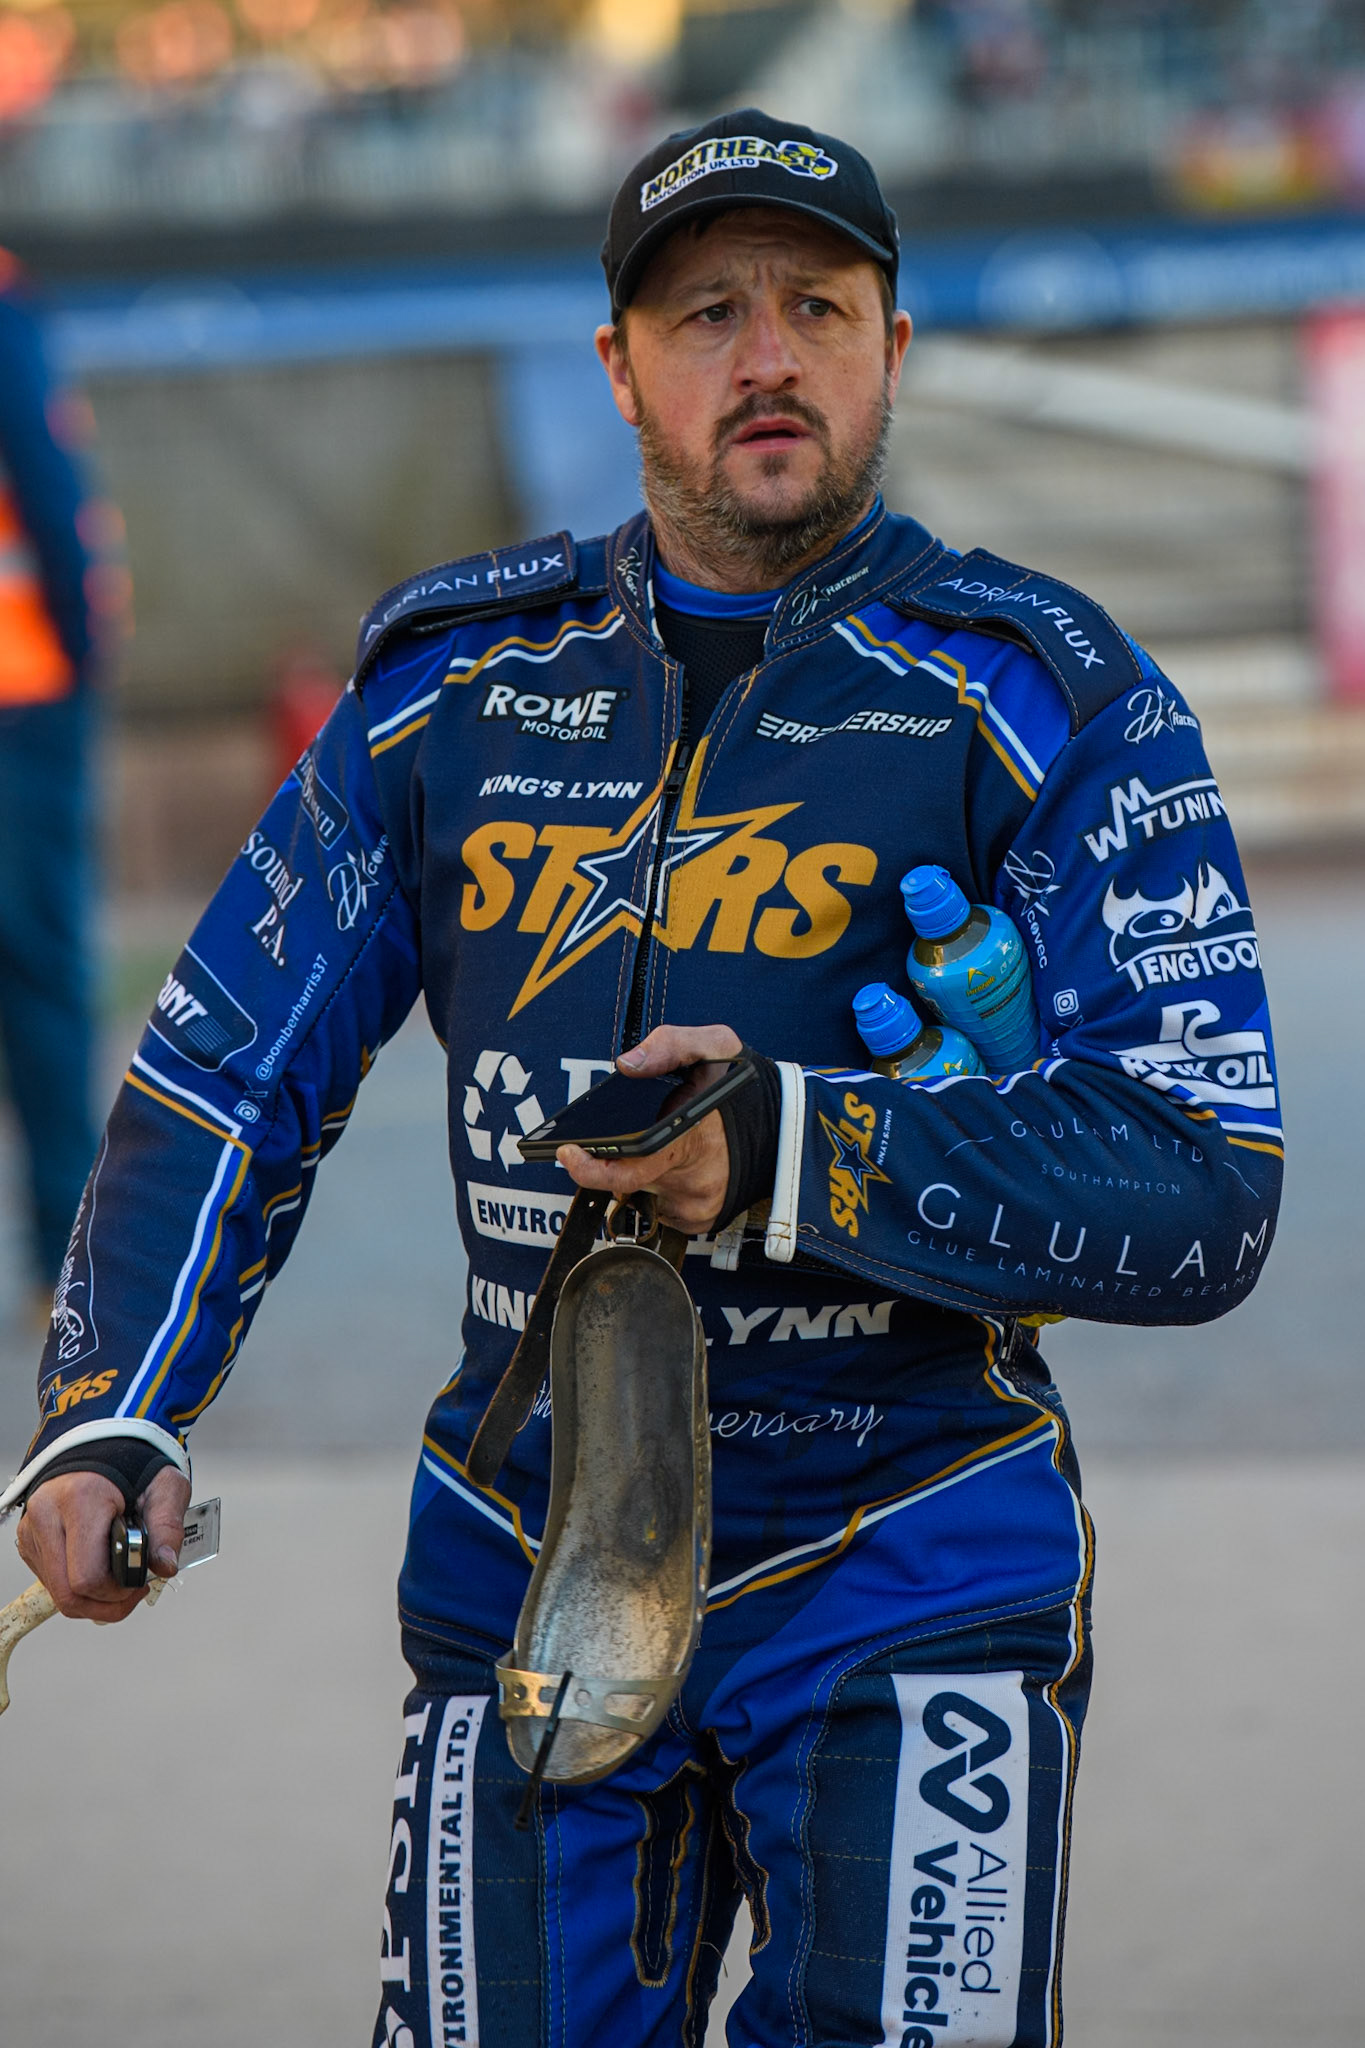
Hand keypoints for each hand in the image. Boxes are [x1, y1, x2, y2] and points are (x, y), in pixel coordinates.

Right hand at [16, 1465, 191, 1622]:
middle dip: (106, 1604)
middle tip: (133, 1592)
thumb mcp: (165, 1487)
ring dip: (93, 1600)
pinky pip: (53, 1581)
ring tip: (121, 1581)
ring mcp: (32, 1529)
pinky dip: (79, 1586)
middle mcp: (47, 1514)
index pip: (88, 1576)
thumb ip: (168, 1527)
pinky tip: (101, 1569)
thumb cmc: (133, 1464)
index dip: (118, 1591)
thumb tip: (164, 1566)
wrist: (101, 1444)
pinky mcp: (29, 1540)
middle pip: (68, 1593)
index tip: (141, 1580)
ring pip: (58, 1593)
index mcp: (80, 1499)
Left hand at [558, 1023, 741, 1235]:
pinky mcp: (702, 1218)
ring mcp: (699, 1204)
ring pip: (643, 1195)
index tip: (568, 1153)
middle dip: (618, 1160)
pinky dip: (659, 1187)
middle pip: (628, 1180)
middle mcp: (695, 1179)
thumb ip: (670, 1044)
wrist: (786, 1124)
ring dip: (640, 1173)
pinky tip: (677, 1164)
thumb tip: (627, 1064)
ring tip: (665, 1144)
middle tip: (628, 1136)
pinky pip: (662, 1207)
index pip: (628, 1169)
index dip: (592, 1168)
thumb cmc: (745, 1087)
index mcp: (690, 1139)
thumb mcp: (716, 1045)